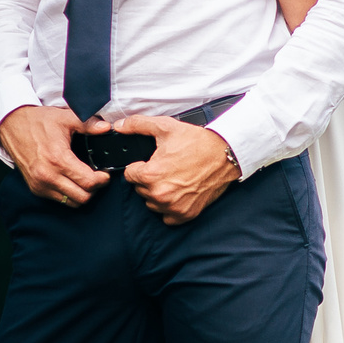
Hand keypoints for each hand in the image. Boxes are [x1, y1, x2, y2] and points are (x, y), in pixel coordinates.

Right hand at [0, 105, 108, 205]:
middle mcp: (48, 176)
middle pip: (82, 197)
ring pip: (71, 202)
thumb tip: (106, 128)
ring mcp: (40, 184)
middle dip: (94, 188)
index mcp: (58, 159)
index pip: (88, 182)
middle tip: (97, 177)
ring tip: (85, 179)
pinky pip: (59, 199)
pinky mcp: (35, 188)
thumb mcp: (65, 117)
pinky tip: (72, 180)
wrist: (12, 126)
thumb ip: (88, 124)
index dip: (102, 180)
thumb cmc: (38, 121)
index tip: (105, 174)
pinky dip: (69, 194)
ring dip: (82, 194)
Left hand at [113, 116, 238, 223]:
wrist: (225, 155)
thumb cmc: (197, 142)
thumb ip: (137, 125)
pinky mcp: (185, 214)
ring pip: (151, 203)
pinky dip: (170, 207)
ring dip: (157, 193)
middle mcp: (160, 194)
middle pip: (140, 189)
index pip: (129, 174)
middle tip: (167, 168)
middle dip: (149, 179)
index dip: (140, 166)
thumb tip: (118, 126)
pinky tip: (179, 193)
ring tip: (174, 179)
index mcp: (151, 175)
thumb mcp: (165, 127)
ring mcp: (173, 207)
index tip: (153, 161)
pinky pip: (166, 217)